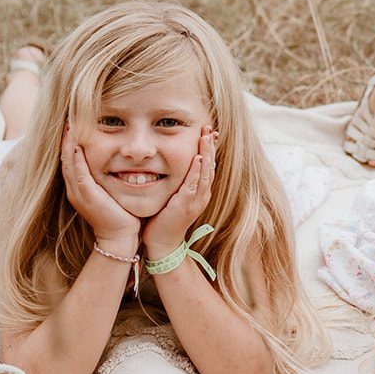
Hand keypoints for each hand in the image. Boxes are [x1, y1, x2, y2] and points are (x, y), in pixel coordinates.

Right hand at [60, 124, 139, 252]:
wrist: (120, 238)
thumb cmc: (120, 215)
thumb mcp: (110, 192)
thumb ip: (107, 177)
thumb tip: (116, 161)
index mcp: (79, 188)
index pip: (70, 159)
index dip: (69, 142)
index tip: (73, 123)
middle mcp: (75, 189)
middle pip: (65, 158)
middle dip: (66, 138)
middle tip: (67, 118)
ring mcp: (78, 192)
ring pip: (68, 162)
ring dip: (68, 143)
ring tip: (69, 124)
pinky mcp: (87, 195)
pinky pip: (78, 172)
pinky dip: (76, 157)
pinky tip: (77, 143)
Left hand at [141, 126, 216, 256]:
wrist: (163, 245)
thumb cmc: (164, 221)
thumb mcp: (173, 198)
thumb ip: (177, 183)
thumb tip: (169, 165)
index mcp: (200, 193)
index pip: (208, 166)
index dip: (210, 149)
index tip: (209, 133)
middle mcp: (202, 195)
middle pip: (210, 166)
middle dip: (210, 146)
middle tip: (209, 128)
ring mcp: (196, 201)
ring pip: (205, 173)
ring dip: (206, 153)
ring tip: (206, 136)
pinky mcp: (186, 205)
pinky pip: (193, 185)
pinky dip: (196, 171)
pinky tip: (198, 158)